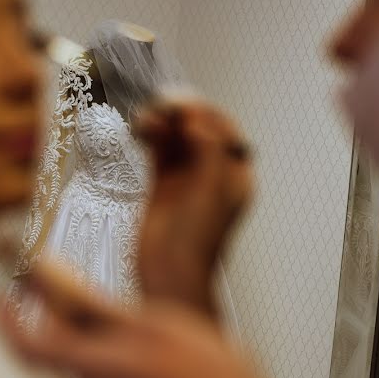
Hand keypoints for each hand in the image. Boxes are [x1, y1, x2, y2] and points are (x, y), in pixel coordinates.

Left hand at [0, 261, 296, 377]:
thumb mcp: (154, 324)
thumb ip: (93, 302)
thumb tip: (47, 273)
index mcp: (92, 369)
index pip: (26, 345)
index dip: (5, 320)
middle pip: (66, 351)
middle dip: (77, 322)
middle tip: (99, 296)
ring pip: (96, 367)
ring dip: (112, 344)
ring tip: (160, 332)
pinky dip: (129, 365)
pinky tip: (169, 360)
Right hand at [135, 100, 252, 312]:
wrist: (169, 273)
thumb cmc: (196, 240)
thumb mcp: (211, 188)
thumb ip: (208, 147)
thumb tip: (197, 116)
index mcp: (235, 176)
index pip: (225, 131)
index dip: (206, 114)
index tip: (185, 105)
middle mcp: (213, 175)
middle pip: (199, 131)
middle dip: (182, 115)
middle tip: (163, 104)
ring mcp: (186, 180)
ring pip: (177, 139)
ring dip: (164, 122)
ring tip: (149, 115)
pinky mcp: (162, 186)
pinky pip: (159, 151)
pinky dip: (152, 135)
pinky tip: (142, 126)